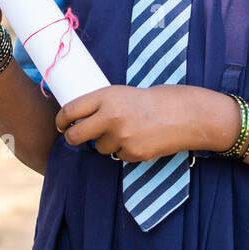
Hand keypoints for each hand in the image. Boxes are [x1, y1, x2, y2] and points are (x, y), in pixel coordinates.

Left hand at [54, 84, 235, 161]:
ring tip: (126, 130)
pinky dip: (124, 150)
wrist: (187, 114)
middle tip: (75, 137)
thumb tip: (82, 118)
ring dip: (105, 143)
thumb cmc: (157, 99)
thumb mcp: (125, 93)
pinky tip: (139, 139)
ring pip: (98, 148)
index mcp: (107, 96)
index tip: (61, 123)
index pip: (71, 110)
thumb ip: (104, 104)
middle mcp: (110, 116)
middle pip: (75, 135)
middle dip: (72, 138)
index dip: (62, 119)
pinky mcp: (133, 153)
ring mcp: (121, 137)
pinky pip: (118, 155)